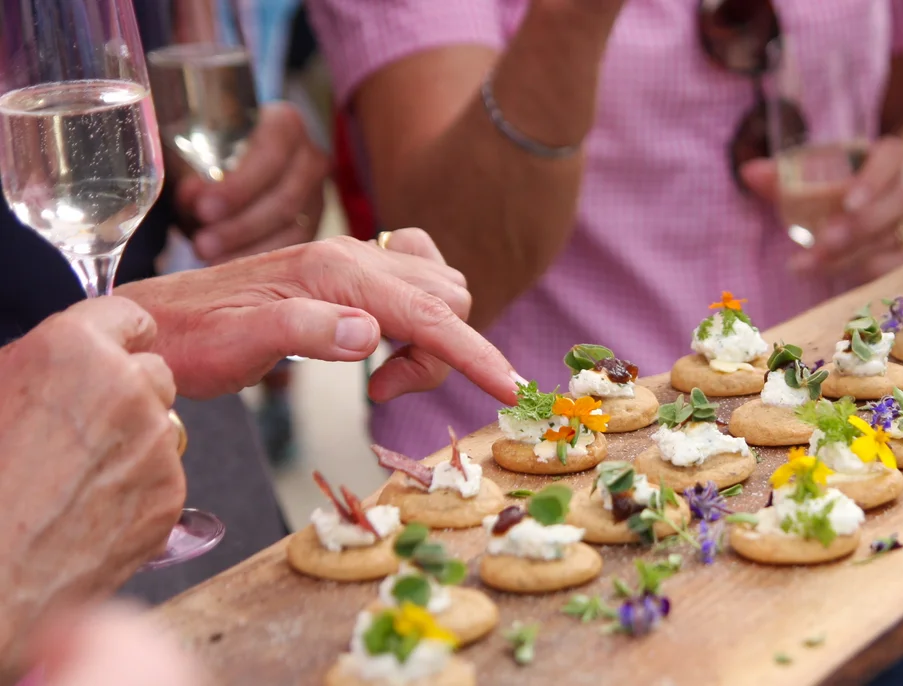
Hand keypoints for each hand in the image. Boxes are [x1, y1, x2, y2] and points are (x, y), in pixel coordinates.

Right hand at [0, 299, 184, 681]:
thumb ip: (36, 365)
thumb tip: (56, 362)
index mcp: (73, 349)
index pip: (128, 317)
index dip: (118, 337)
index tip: (113, 351)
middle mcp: (127, 386)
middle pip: (155, 372)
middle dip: (130, 392)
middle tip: (85, 427)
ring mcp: (155, 442)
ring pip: (163, 426)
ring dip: (136, 441)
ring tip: (77, 476)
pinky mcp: (169, 492)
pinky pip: (165, 476)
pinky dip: (139, 488)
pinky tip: (90, 509)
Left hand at [115, 229, 521, 404]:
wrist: (157, 321)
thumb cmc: (193, 341)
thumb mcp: (238, 346)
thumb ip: (305, 331)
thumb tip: (369, 335)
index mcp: (337, 274)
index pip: (431, 315)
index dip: (476, 355)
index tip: (511, 391)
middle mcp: (354, 256)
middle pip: (446, 300)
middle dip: (439, 354)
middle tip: (383, 391)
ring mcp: (355, 260)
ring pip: (439, 291)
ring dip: (430, 339)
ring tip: (379, 375)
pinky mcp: (351, 272)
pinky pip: (418, 281)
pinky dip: (421, 315)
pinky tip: (384, 341)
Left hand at [177, 103, 329, 263]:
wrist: (234, 158)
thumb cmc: (209, 146)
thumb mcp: (194, 148)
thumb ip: (190, 170)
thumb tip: (193, 195)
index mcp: (284, 124)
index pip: (271, 154)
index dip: (239, 186)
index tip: (203, 208)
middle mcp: (310, 157)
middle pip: (286, 198)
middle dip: (241, 225)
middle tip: (202, 243)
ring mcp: (317, 193)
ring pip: (292, 228)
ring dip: (247, 247)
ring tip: (208, 256)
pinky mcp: (313, 223)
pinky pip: (293, 248)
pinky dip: (259, 259)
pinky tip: (228, 265)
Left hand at [740, 137, 902, 279]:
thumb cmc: (874, 167)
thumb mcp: (844, 158)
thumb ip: (795, 169)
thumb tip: (748, 173)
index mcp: (900, 156)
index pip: (890, 163)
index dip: (871, 182)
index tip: (847, 202)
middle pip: (894, 209)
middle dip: (857, 229)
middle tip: (820, 242)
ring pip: (894, 242)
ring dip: (850, 257)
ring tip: (808, 264)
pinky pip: (896, 267)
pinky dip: (863, 272)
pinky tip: (829, 275)